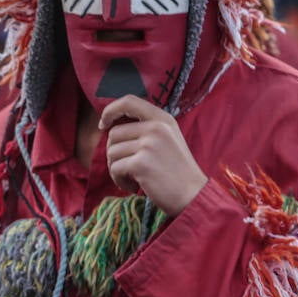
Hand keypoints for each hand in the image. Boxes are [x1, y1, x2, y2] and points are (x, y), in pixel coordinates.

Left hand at [99, 95, 206, 216]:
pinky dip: (119, 180)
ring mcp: (148, 145)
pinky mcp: (141, 163)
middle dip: (114, 153)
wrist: (193, 195)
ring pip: (112, 152)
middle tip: (128, 168)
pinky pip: (114, 168)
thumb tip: (110, 128)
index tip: (103, 124)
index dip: (110, 110)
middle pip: (114, 134)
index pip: (129, 101)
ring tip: (133, 178)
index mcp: (163, 119)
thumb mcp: (167, 139)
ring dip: (117, 169)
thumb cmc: (177, 171)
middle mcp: (156, 128)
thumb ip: (145, 129)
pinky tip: (133, 186)